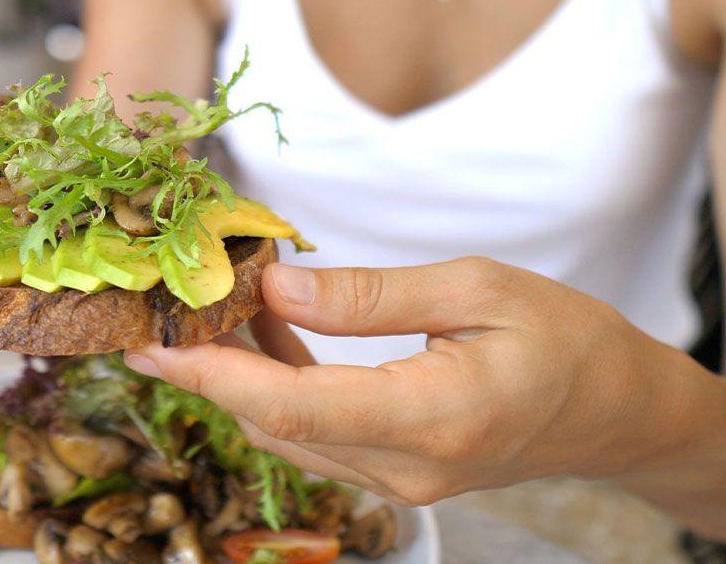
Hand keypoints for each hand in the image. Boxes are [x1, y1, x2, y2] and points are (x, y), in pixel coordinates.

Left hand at [124, 257, 718, 511]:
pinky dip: (277, 391)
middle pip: (275, 427)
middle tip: (154, 317)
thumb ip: (369, 295)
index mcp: (433, 418)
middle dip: (204, 374)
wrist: (615, 410)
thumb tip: (277, 286)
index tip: (152, 346)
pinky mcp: (396, 475)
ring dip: (238, 380)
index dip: (213, 377)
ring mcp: (399, 482)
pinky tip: (265, 336)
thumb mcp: (474, 288)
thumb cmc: (564, 339)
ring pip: (287, 436)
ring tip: (204, 313)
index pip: (293, 409)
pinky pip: (315, 438)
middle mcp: (407, 468)